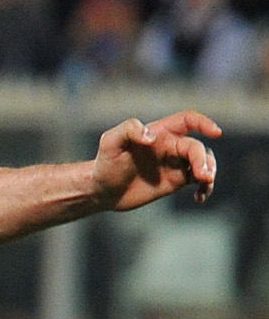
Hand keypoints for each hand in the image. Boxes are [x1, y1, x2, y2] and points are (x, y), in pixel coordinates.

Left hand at [91, 112, 219, 210]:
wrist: (103, 190)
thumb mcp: (110, 142)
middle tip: (202, 175)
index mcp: (159, 132)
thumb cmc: (105, 163)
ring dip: (210, 171)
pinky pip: (200, 181)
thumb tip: (150, 137)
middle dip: (203, 160)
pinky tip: (199, 198)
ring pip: (204, 162)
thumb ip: (128, 130)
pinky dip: (206, 187)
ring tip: (203, 182)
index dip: (203, 123)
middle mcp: (171, 146)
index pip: (187, 120)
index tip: (215, 132)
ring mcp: (176, 164)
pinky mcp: (177, 181)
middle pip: (197, 147)